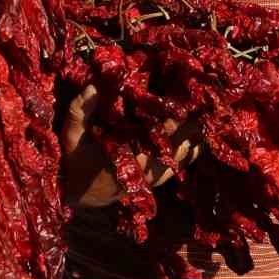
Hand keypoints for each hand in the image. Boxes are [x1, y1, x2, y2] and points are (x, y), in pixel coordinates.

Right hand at [59, 85, 200, 208]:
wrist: (78, 192)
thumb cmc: (76, 159)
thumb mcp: (72, 133)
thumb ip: (81, 109)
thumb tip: (94, 85)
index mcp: (129, 156)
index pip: (162, 135)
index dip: (178, 118)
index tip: (189, 98)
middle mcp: (148, 168)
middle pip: (183, 144)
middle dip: (194, 122)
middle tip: (204, 99)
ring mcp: (156, 176)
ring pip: (188, 154)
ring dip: (196, 134)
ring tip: (206, 111)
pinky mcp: (158, 178)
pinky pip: (184, 162)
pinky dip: (193, 146)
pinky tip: (199, 130)